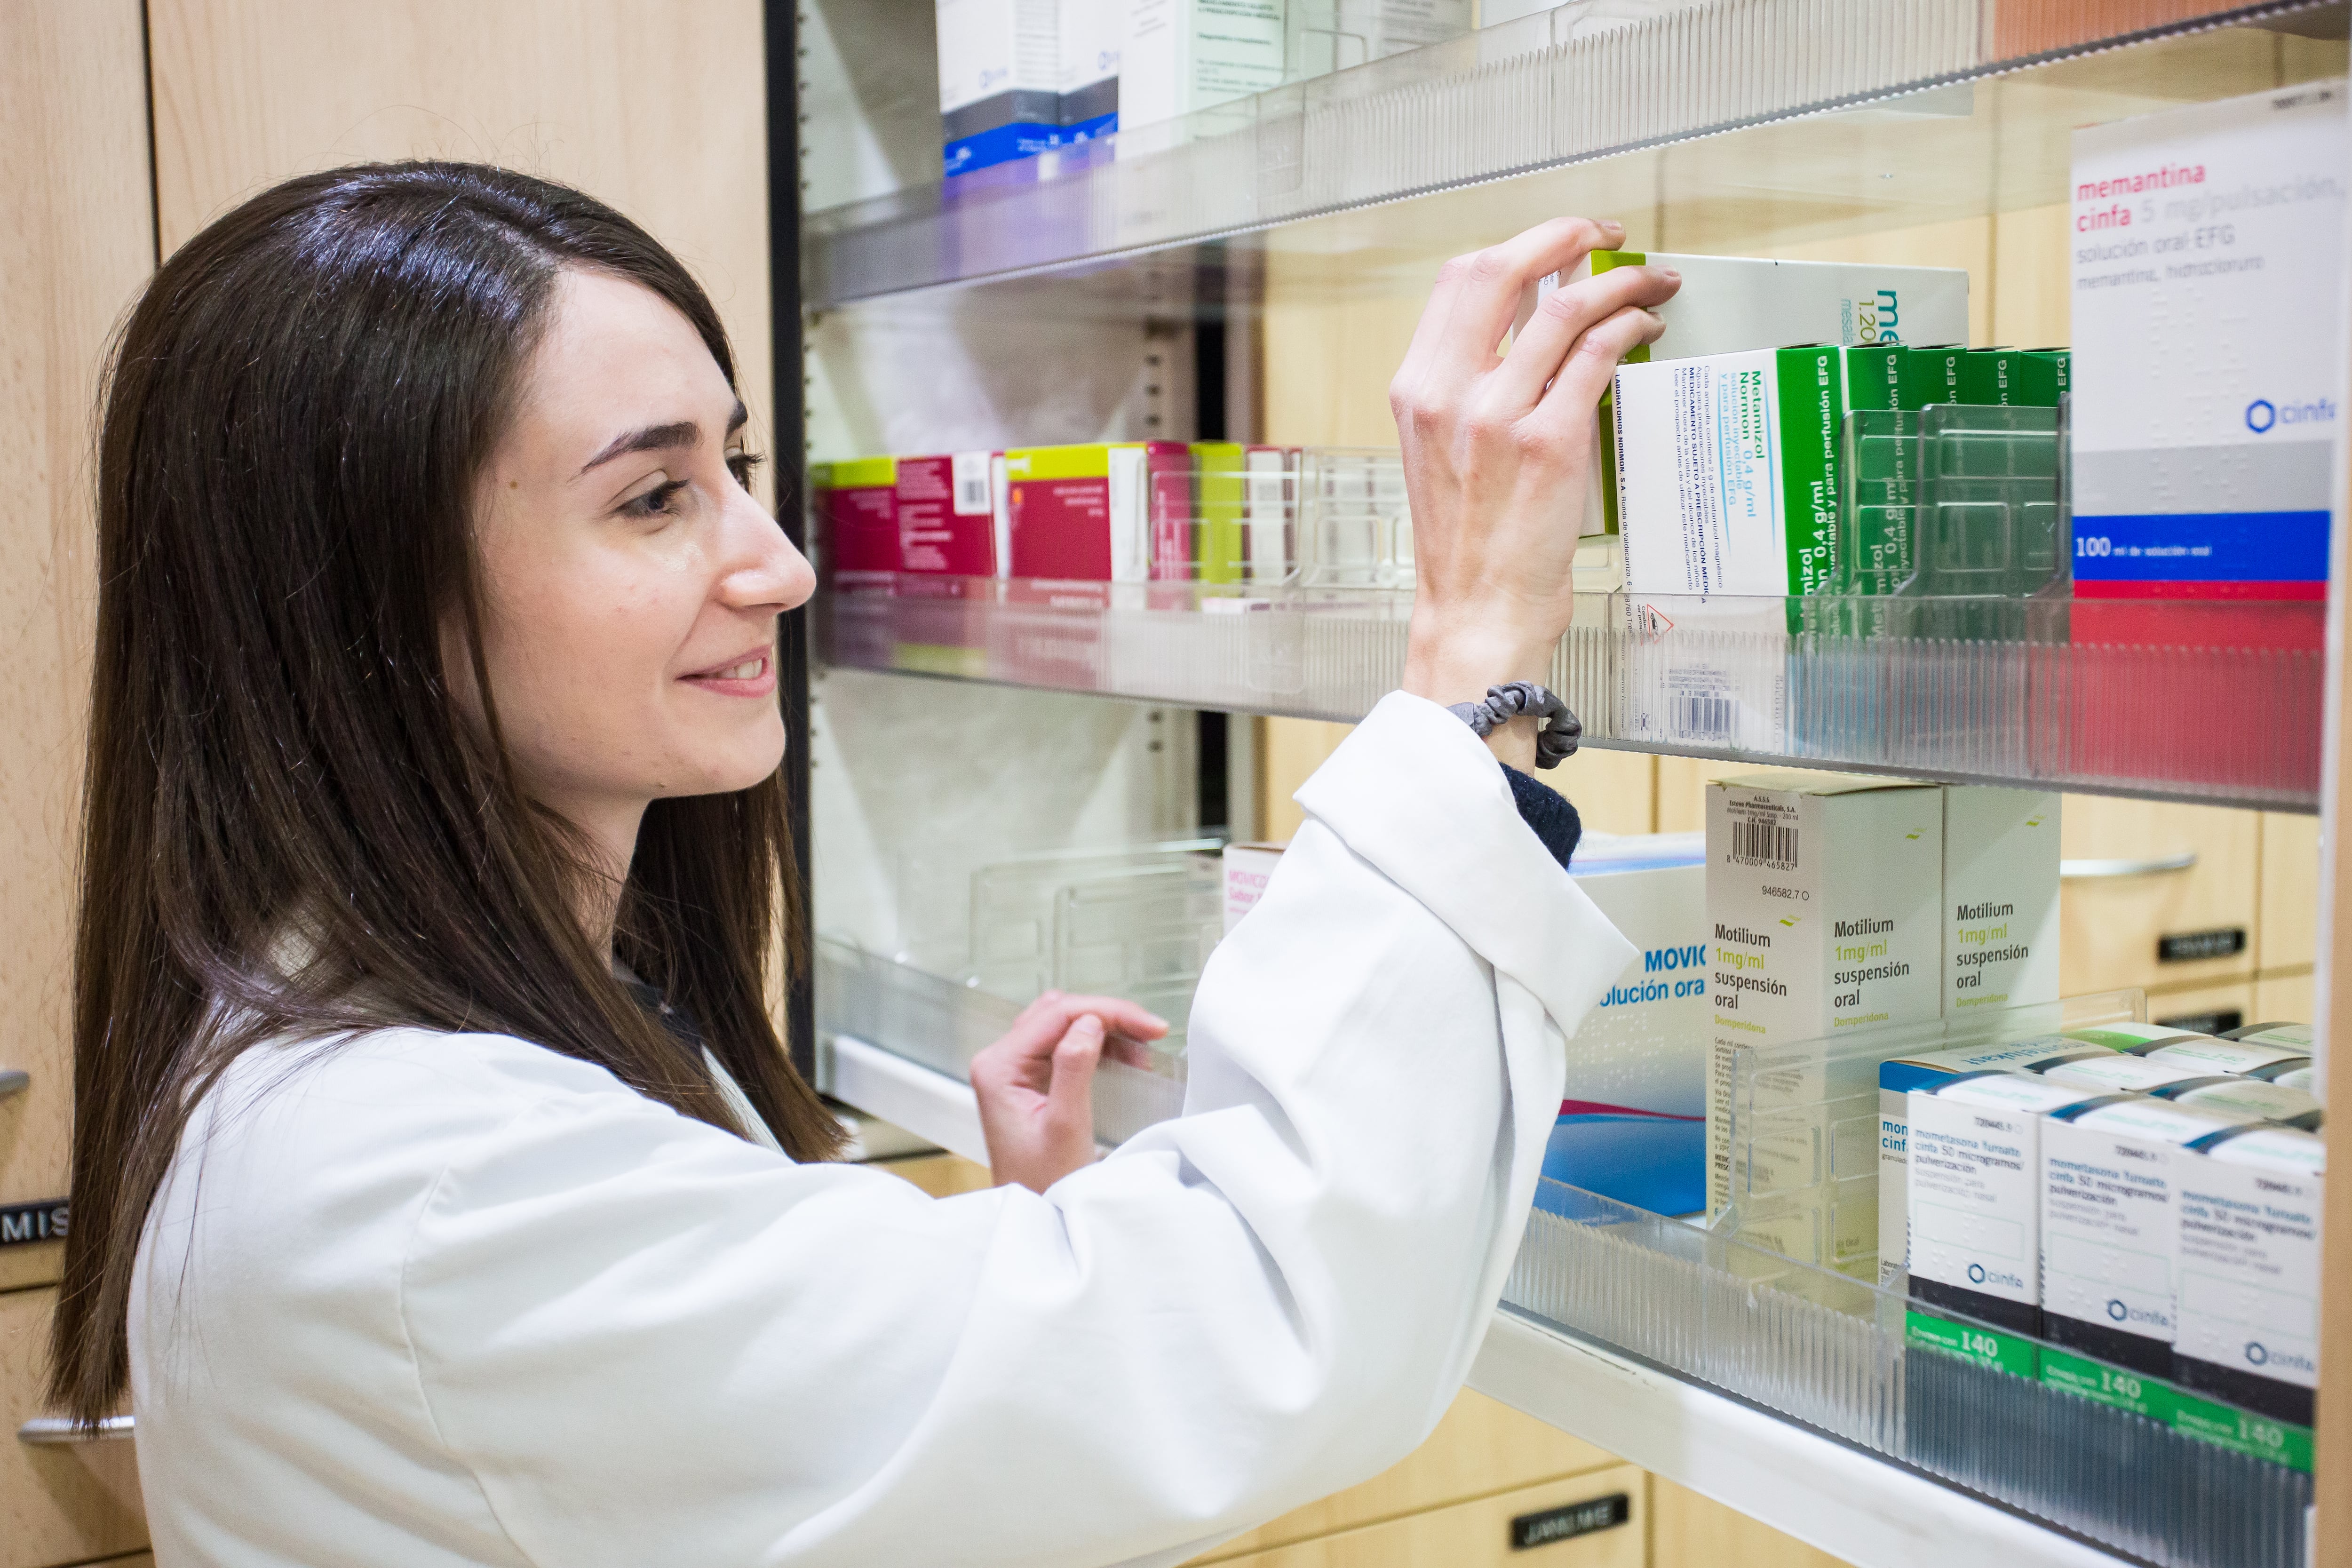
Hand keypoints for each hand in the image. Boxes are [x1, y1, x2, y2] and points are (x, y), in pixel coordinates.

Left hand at [969, 991, 1168, 1193]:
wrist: (1035, 1216)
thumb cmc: (1044, 1183)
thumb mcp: (1065, 1126)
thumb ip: (1074, 1068)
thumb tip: (1090, 1022)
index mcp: (999, 1067)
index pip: (1056, 1015)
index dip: (1107, 1013)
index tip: (1149, 1027)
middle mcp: (999, 1061)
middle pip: (1058, 1013)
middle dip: (1108, 1016)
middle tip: (1151, 1031)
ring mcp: (1011, 1069)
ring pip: (1061, 1024)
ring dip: (1103, 1027)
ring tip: (1141, 1045)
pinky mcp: (1026, 1080)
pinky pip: (1062, 1044)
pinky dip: (1095, 1043)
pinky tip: (1122, 1056)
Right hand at [1390, 217, 1678, 768]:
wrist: (1478, 610)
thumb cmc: (1469, 543)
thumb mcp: (1442, 451)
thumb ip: (1470, 387)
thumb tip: (1529, 327)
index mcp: (1418, 390)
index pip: (1460, 280)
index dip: (1517, 246)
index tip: (1556, 243)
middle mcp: (1449, 393)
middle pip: (1504, 270)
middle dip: (1564, 236)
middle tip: (1606, 237)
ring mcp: (1498, 416)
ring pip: (1566, 307)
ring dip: (1619, 281)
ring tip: (1649, 284)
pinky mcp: (1550, 443)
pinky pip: (1600, 355)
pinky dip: (1630, 329)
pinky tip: (1646, 332)